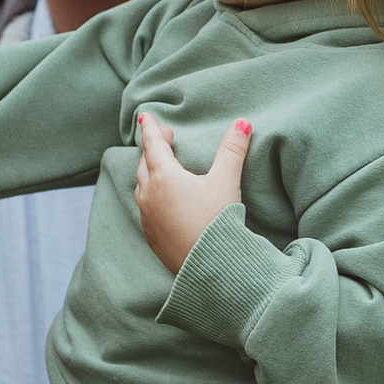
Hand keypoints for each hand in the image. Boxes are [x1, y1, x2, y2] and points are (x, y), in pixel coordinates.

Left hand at [133, 113, 250, 272]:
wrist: (208, 268)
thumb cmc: (216, 221)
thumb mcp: (227, 182)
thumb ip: (232, 150)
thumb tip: (242, 122)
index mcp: (164, 177)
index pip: (153, 145)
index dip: (151, 128)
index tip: (145, 116)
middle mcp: (149, 195)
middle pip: (145, 164)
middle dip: (153, 148)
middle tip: (165, 139)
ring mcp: (148, 217)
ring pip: (142, 186)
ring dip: (148, 172)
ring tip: (159, 166)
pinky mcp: (152, 236)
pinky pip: (145, 207)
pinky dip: (150, 194)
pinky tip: (160, 200)